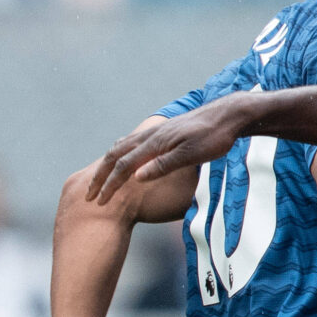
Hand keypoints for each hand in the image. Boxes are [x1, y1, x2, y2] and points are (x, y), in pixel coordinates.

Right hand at [90, 100, 238, 201]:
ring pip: (122, 145)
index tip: (99, 202)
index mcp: (155, 143)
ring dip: (108, 163)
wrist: (228, 114)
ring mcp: (156, 132)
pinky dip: (121, 151)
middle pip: (116, 155)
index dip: (110, 185)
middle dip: (100, 176)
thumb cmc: (213, 137)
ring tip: (98, 177)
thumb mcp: (190, 155)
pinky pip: (133, 141)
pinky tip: (124, 156)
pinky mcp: (164, 131)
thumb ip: (163, 166)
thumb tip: (136, 177)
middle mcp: (151, 135)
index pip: (124, 166)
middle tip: (89, 194)